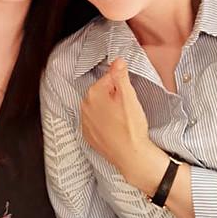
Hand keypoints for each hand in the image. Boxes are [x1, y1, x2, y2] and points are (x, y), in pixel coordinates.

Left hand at [81, 58, 155, 182]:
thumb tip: (117, 60)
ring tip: (123, 119)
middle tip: (127, 107)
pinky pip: (96, 122)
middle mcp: (84, 107)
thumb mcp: (129, 96)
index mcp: (93, 94)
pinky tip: (116, 128)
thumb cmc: (131, 127)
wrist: (132, 157)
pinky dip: (104, 122)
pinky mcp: (89, 136)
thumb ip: (120, 75)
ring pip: (99, 107)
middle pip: (102, 92)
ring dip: (108, 108)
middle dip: (114, 95)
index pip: (109, 78)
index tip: (128, 94)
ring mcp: (85, 123)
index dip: (121, 84)